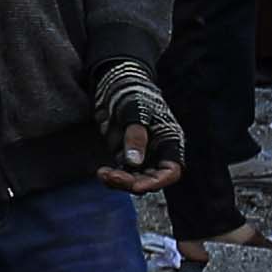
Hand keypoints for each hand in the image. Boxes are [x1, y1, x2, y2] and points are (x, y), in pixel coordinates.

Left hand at [92, 70, 183, 191]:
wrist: (115, 84)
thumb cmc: (132, 94)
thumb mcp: (135, 111)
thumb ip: (135, 137)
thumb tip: (134, 163)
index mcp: (169, 141)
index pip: (171, 170)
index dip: (157, 181)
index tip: (137, 186)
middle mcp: (158, 152)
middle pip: (151, 179)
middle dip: (133, 182)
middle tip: (112, 177)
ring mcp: (142, 156)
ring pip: (135, 180)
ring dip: (120, 182)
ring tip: (103, 174)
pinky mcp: (125, 156)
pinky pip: (121, 174)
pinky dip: (112, 177)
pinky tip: (101, 173)